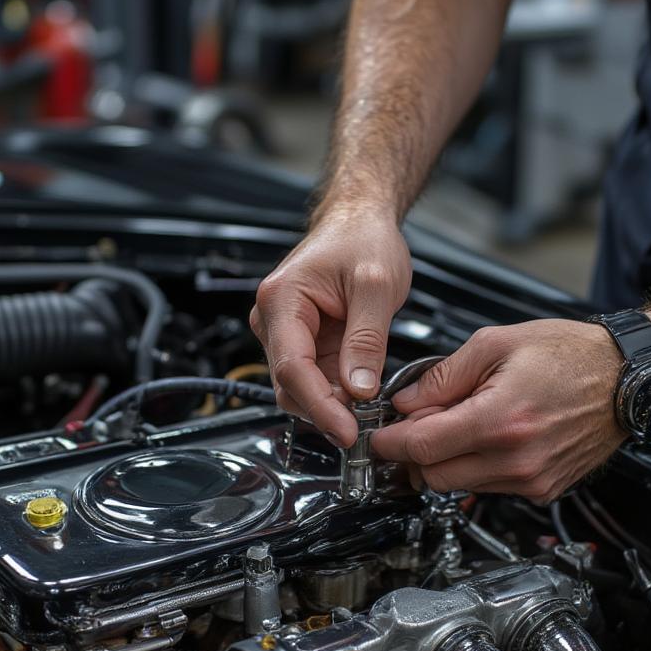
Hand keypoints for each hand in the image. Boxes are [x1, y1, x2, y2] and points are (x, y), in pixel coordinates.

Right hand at [250, 207, 411, 446]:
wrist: (360, 221)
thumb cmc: (363, 238)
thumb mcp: (376, 286)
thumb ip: (367, 340)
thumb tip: (360, 390)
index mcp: (282, 300)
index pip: (292, 367)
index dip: (319, 406)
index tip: (346, 430)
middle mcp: (274, 319)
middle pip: (290, 384)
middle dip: (325, 410)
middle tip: (363, 427)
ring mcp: (287, 333)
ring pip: (300, 388)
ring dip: (331, 405)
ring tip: (366, 413)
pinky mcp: (305, 343)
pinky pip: (315, 379)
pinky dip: (336, 395)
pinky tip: (360, 399)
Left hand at [372, 319, 626, 503]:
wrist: (628, 378)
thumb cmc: (571, 355)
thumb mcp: (495, 344)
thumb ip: (442, 377)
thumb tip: (405, 402)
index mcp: (500, 420)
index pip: (421, 448)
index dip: (391, 443)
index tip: (380, 437)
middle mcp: (517, 459)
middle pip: (433, 476)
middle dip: (415, 454)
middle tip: (418, 424)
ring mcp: (532, 480)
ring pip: (459, 485)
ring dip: (446, 460)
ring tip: (462, 421)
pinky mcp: (543, 489)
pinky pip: (489, 487)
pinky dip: (476, 466)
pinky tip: (488, 436)